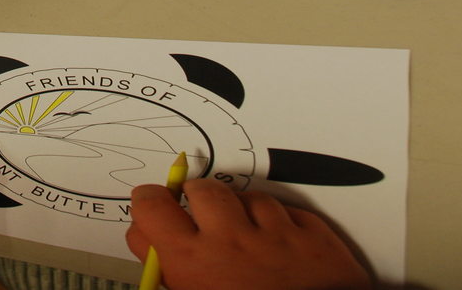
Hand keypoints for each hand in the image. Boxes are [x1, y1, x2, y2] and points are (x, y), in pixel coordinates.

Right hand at [126, 179, 371, 289]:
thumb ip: (165, 272)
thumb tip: (148, 243)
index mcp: (192, 260)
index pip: (151, 205)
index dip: (150, 206)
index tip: (155, 211)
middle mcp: (231, 237)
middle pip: (200, 190)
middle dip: (197, 202)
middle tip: (202, 222)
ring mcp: (275, 233)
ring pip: (247, 197)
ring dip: (242, 212)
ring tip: (245, 237)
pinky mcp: (313, 234)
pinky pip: (287, 212)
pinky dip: (280, 224)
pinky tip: (279, 245)